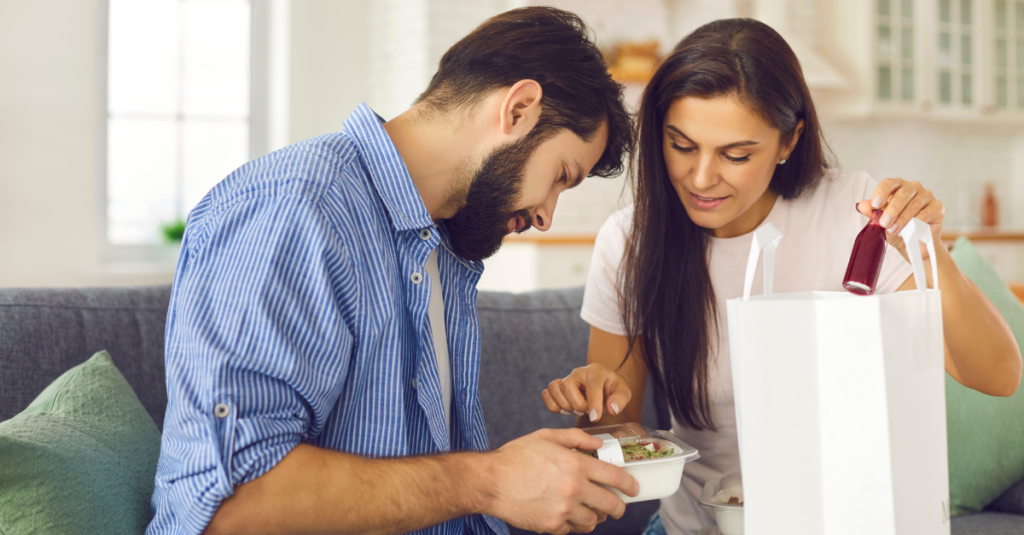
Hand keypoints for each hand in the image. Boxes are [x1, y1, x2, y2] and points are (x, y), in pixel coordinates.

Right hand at [483, 428, 638, 534]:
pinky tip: (566, 514)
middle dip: (619, 507)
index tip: (634, 489)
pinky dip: (572, 523)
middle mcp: (574, 490)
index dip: (630, 484)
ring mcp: (563, 510)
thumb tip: (597, 443)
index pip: (615, 478)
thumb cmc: (516, 456)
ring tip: (591, 510)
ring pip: (593, 521)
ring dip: (596, 516)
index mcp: (576, 466)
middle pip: (611, 505)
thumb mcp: (546, 437)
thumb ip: (575, 438)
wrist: (491, 482)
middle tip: (618, 506)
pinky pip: (572, 529)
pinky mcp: (552, 526)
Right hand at [542, 364, 632, 422]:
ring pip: (554, 388)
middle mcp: (579, 372)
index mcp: (597, 371)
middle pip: (567, 385)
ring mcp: (567, 378)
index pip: (592, 385)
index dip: (593, 403)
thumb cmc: (613, 390)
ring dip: (564, 404)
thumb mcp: (624, 393)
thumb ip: (620, 400)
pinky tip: (565, 410)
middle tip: (586, 410)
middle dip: (576, 404)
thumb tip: (611, 408)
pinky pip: (547, 394)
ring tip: (576, 409)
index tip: (595, 417)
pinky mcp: (558, 387)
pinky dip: (553, 405)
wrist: (603, 389)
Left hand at [856, 177, 944, 259]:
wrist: (915, 245)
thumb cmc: (898, 230)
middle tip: (884, 223)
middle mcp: (913, 188)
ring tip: (893, 230)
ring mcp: (927, 196)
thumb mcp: (882, 224)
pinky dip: (917, 222)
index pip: (889, 183)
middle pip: (902, 194)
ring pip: (914, 204)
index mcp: (897, 187)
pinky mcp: (938, 207)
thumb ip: (873, 214)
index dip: (881, 192)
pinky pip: (926, 213)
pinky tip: (910, 230)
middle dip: (892, 209)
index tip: (875, 205)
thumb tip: (861, 205)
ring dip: (902, 218)